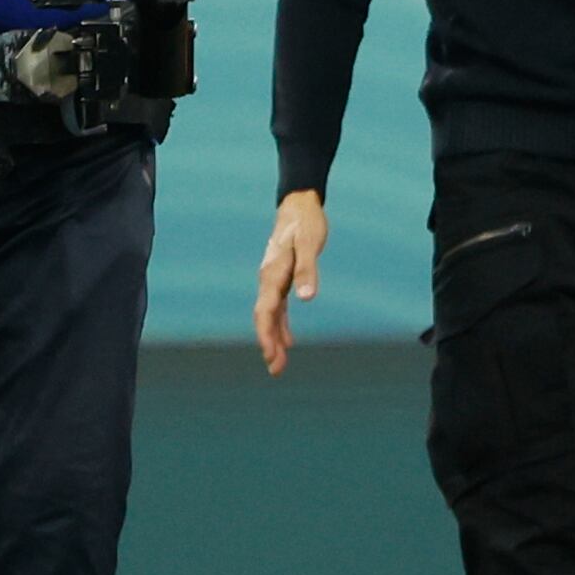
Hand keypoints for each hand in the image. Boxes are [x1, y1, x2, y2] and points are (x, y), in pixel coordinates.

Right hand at [256, 189, 328, 375]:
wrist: (299, 204)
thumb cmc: (306, 223)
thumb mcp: (309, 245)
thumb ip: (307, 271)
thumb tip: (306, 298)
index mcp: (273, 273)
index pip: (266, 310)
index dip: (267, 334)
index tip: (270, 354)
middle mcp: (269, 278)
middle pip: (265, 317)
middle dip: (269, 343)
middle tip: (276, 369)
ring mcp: (274, 278)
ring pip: (271, 315)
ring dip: (274, 339)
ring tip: (279, 365)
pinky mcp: (283, 277)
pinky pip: (279, 306)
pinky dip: (282, 325)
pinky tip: (288, 341)